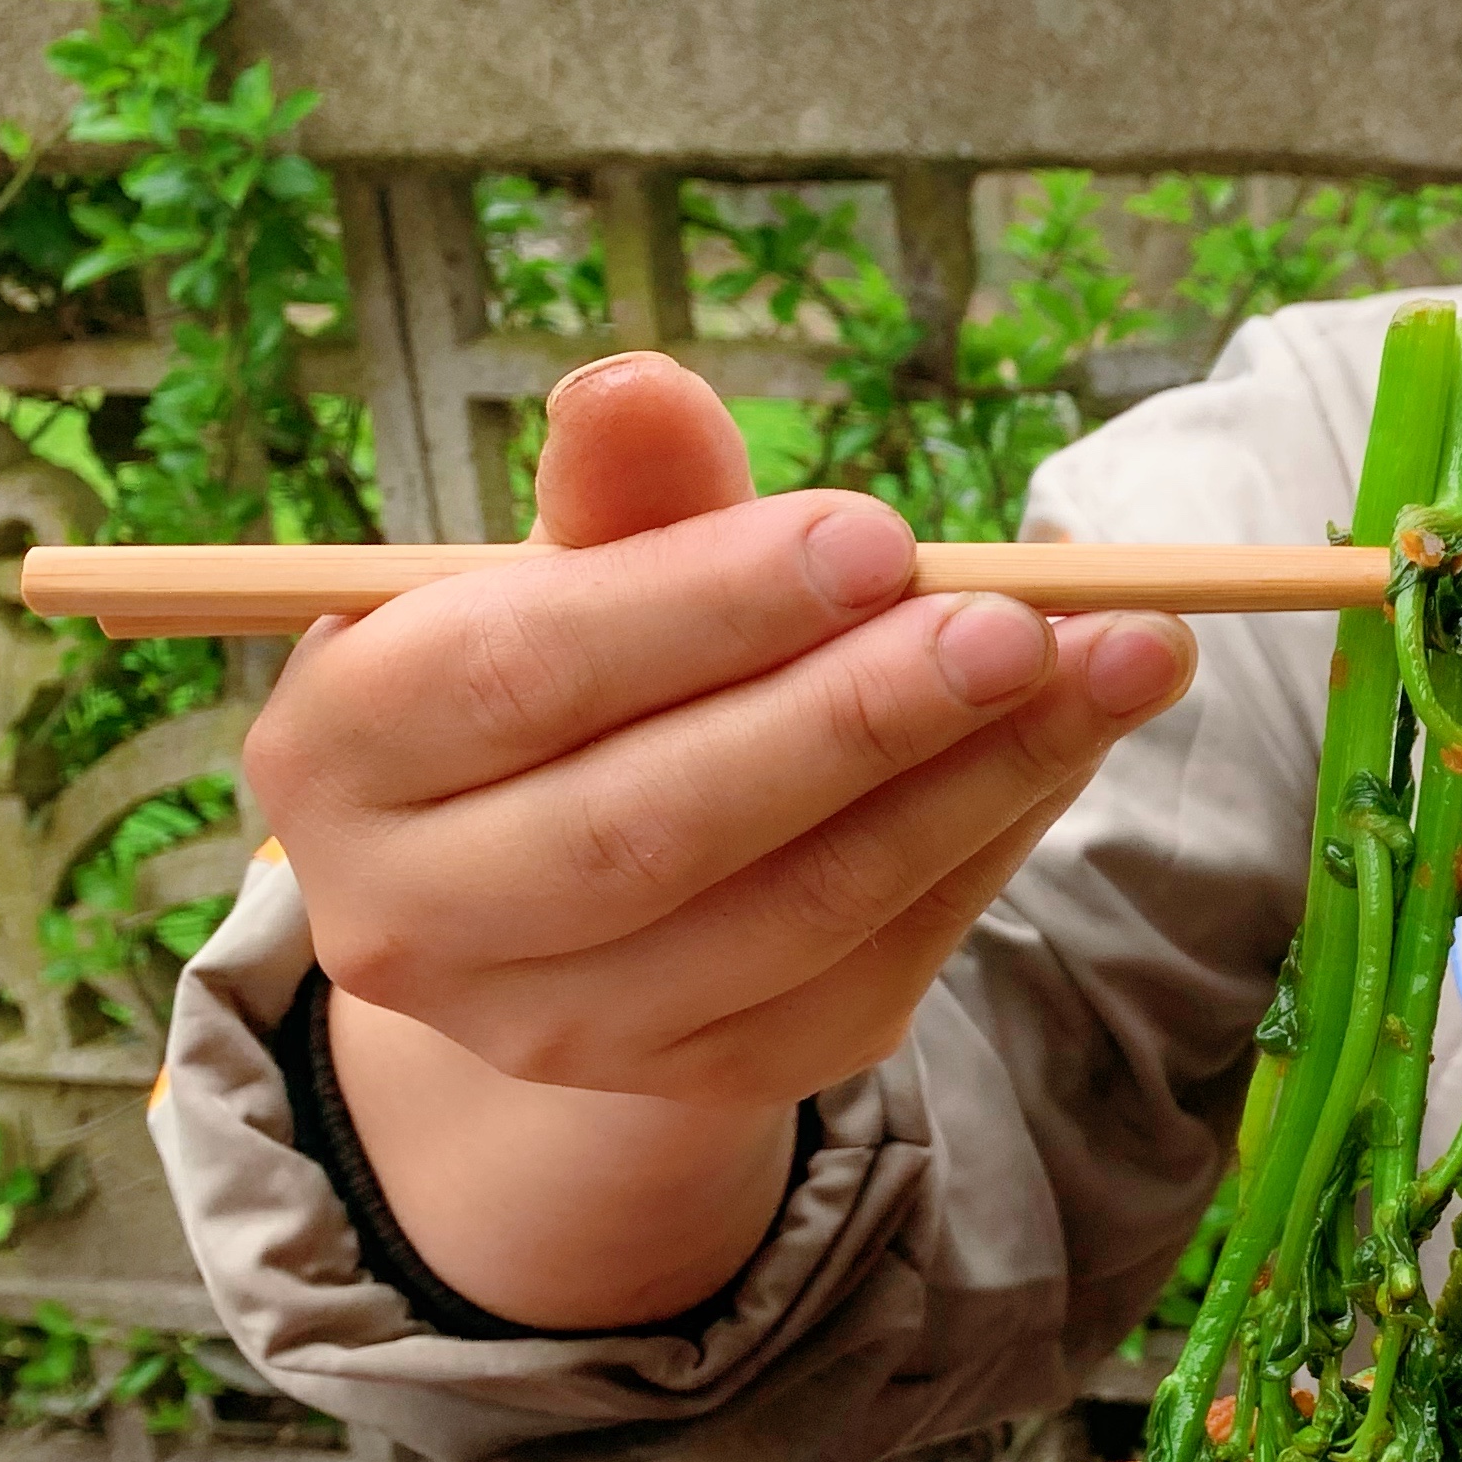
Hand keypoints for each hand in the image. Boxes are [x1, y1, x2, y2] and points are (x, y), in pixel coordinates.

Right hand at [252, 352, 1195, 1326]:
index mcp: (342, 752)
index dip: (706, 605)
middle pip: (654, 822)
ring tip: (1119, 660)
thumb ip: (622, 493)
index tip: (878, 535)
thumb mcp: (577, 569)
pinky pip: (875, 959)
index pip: (521, 672)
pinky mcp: (711, 1075)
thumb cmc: (577, 673)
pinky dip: (990, 840)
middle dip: (859, 714)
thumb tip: (643, 387)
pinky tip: (1078, 736)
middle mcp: (415, 920)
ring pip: (791, 910)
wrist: (573, 886)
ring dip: (973, 778)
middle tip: (1026, 620)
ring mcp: (562, 1027)